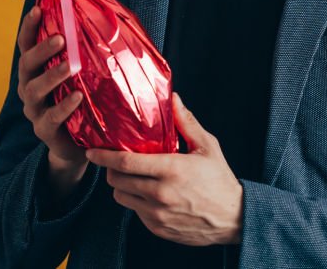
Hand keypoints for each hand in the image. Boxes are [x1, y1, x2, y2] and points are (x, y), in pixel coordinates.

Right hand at [16, 6, 87, 190]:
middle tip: (61, 38)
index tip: (38, 9)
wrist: (82, 144)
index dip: (29, 26)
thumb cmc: (85, 99)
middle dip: (41, 49)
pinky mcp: (44, 131)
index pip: (26, 44)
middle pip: (26, 64)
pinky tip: (77, 96)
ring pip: (35, 90)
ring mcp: (35, 110)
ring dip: (52, 76)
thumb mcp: (85, 72)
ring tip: (70, 66)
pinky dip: (63, 106)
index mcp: (36, 68)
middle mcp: (30, 86)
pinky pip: (50, 118)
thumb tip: (107, 13)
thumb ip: (88, 48)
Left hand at [86, 94, 242, 245]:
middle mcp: (160, 194)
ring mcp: (157, 214)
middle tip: (114, 161)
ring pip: (121, 198)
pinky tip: (146, 192)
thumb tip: (173, 98)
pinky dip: (135, 201)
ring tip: (130, 177)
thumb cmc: (220, 178)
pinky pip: (135, 212)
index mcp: (171, 170)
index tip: (92, 151)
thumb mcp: (207, 146)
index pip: (126, 162)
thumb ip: (186, 122)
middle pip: (117, 181)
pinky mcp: (158, 228)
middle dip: (111, 170)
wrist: (233, 217)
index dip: (104, 156)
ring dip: (121, 186)